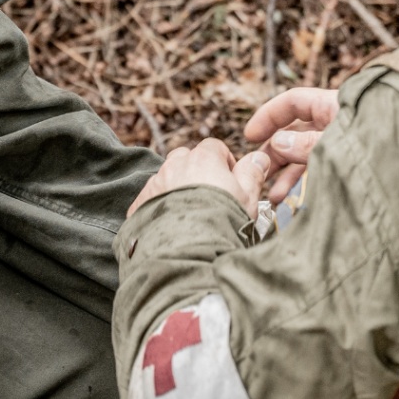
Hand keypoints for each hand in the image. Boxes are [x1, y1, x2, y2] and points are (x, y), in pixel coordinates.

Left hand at [127, 138, 271, 217]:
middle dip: (196, 171)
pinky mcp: (139, 205)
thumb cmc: (222, 223)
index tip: (230, 181)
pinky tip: (171, 225)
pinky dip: (160, 206)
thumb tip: (259, 157)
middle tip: (208, 196)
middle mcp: (174, 166)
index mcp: (203, 159)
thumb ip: (252, 174)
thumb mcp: (247, 198)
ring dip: (176, 188)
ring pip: (166, 178)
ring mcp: (154, 185)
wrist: (186, 252)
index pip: (213, 147)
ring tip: (189, 213)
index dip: (224, 162)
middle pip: (185, 158)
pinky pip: (151, 199)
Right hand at [244, 87, 339, 202]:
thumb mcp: (340, 146)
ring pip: (304, 154)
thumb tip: (278, 143)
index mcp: (334, 106)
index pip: (294, 102)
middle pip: (295, 131)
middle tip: (258, 171)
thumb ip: (308, 144)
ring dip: (286, 174)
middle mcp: (336, 123)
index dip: (269, 117)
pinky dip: (303, 183)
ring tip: (272, 195)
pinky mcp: (348, 166)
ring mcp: (343, 145)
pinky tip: (288, 199)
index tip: (249, 137)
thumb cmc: (380, 155)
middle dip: (274, 153)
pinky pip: (319, 170)